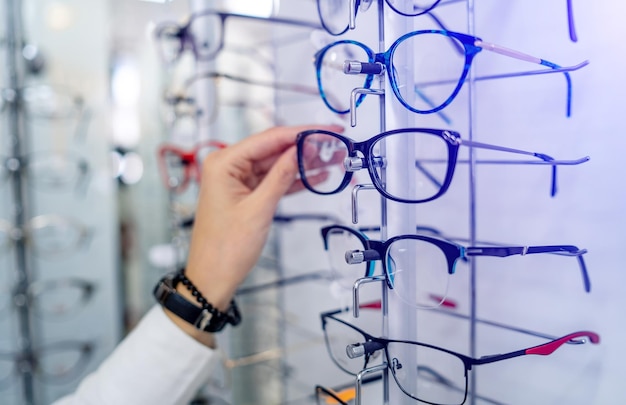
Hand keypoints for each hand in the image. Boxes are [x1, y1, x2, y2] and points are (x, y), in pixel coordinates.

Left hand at [168, 124, 341, 344]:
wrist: (212, 278)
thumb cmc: (225, 249)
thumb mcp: (259, 209)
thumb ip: (281, 176)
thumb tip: (301, 150)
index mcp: (224, 163)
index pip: (269, 138)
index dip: (302, 132)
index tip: (327, 129)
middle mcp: (228, 166)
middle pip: (275, 149)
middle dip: (307, 147)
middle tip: (336, 145)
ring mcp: (237, 180)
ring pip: (277, 165)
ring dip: (304, 164)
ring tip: (334, 159)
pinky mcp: (246, 194)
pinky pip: (274, 181)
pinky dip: (294, 180)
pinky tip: (317, 177)